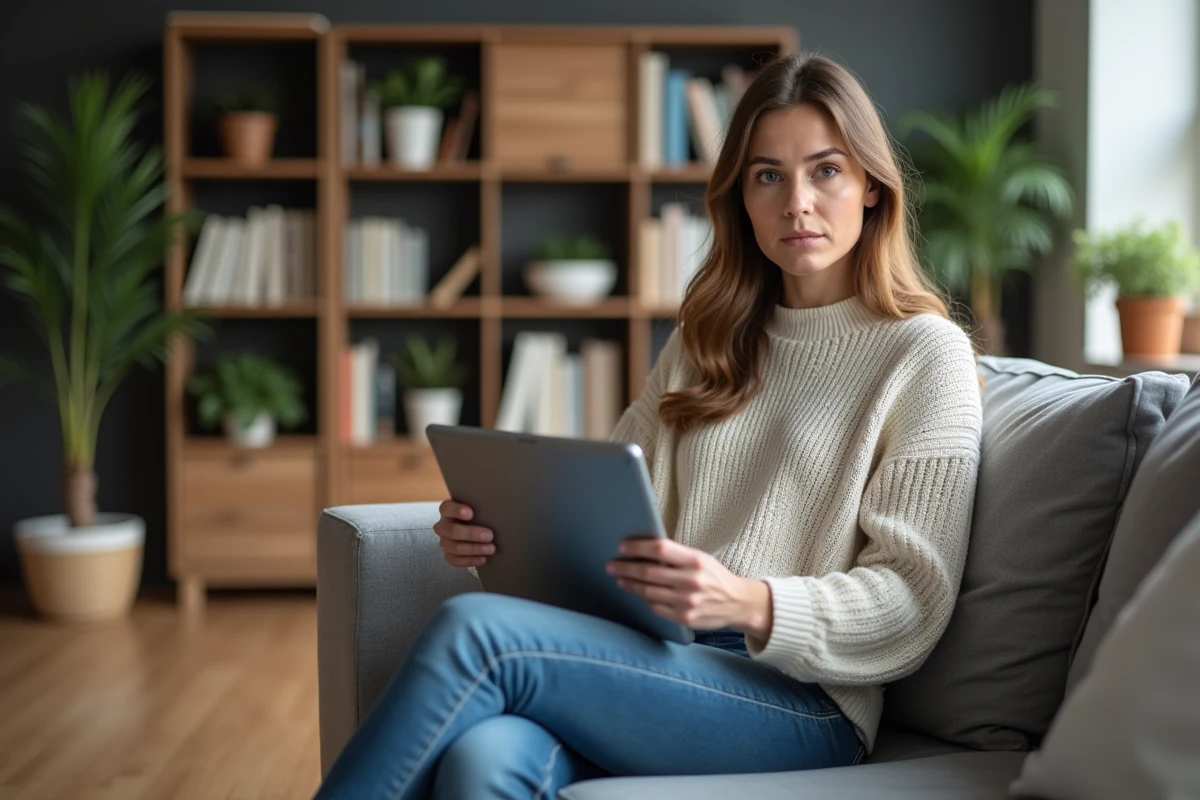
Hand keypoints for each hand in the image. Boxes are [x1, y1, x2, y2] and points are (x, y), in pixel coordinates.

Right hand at [433, 500, 494, 568]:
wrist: (475, 530)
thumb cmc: (477, 515)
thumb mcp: (478, 508)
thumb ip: (480, 507)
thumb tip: (493, 508)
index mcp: (447, 510)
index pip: (447, 508)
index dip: (457, 511)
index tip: (471, 514)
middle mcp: (443, 525)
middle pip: (452, 530)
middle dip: (472, 534)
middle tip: (489, 535)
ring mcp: (444, 541)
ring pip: (455, 547)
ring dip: (474, 549)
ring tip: (491, 548)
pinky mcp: (448, 554)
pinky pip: (454, 560)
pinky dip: (469, 560)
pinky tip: (483, 558)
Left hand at [606, 537, 772, 636]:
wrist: (738, 603)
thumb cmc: (714, 576)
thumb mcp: (700, 559)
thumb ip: (675, 556)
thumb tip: (642, 551)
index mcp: (695, 560)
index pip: (659, 549)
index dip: (637, 548)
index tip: (622, 547)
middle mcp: (691, 581)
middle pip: (648, 572)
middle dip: (625, 568)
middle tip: (611, 565)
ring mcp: (687, 602)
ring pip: (648, 592)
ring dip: (629, 584)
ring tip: (620, 579)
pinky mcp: (684, 618)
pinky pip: (655, 607)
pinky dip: (644, 599)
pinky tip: (638, 593)